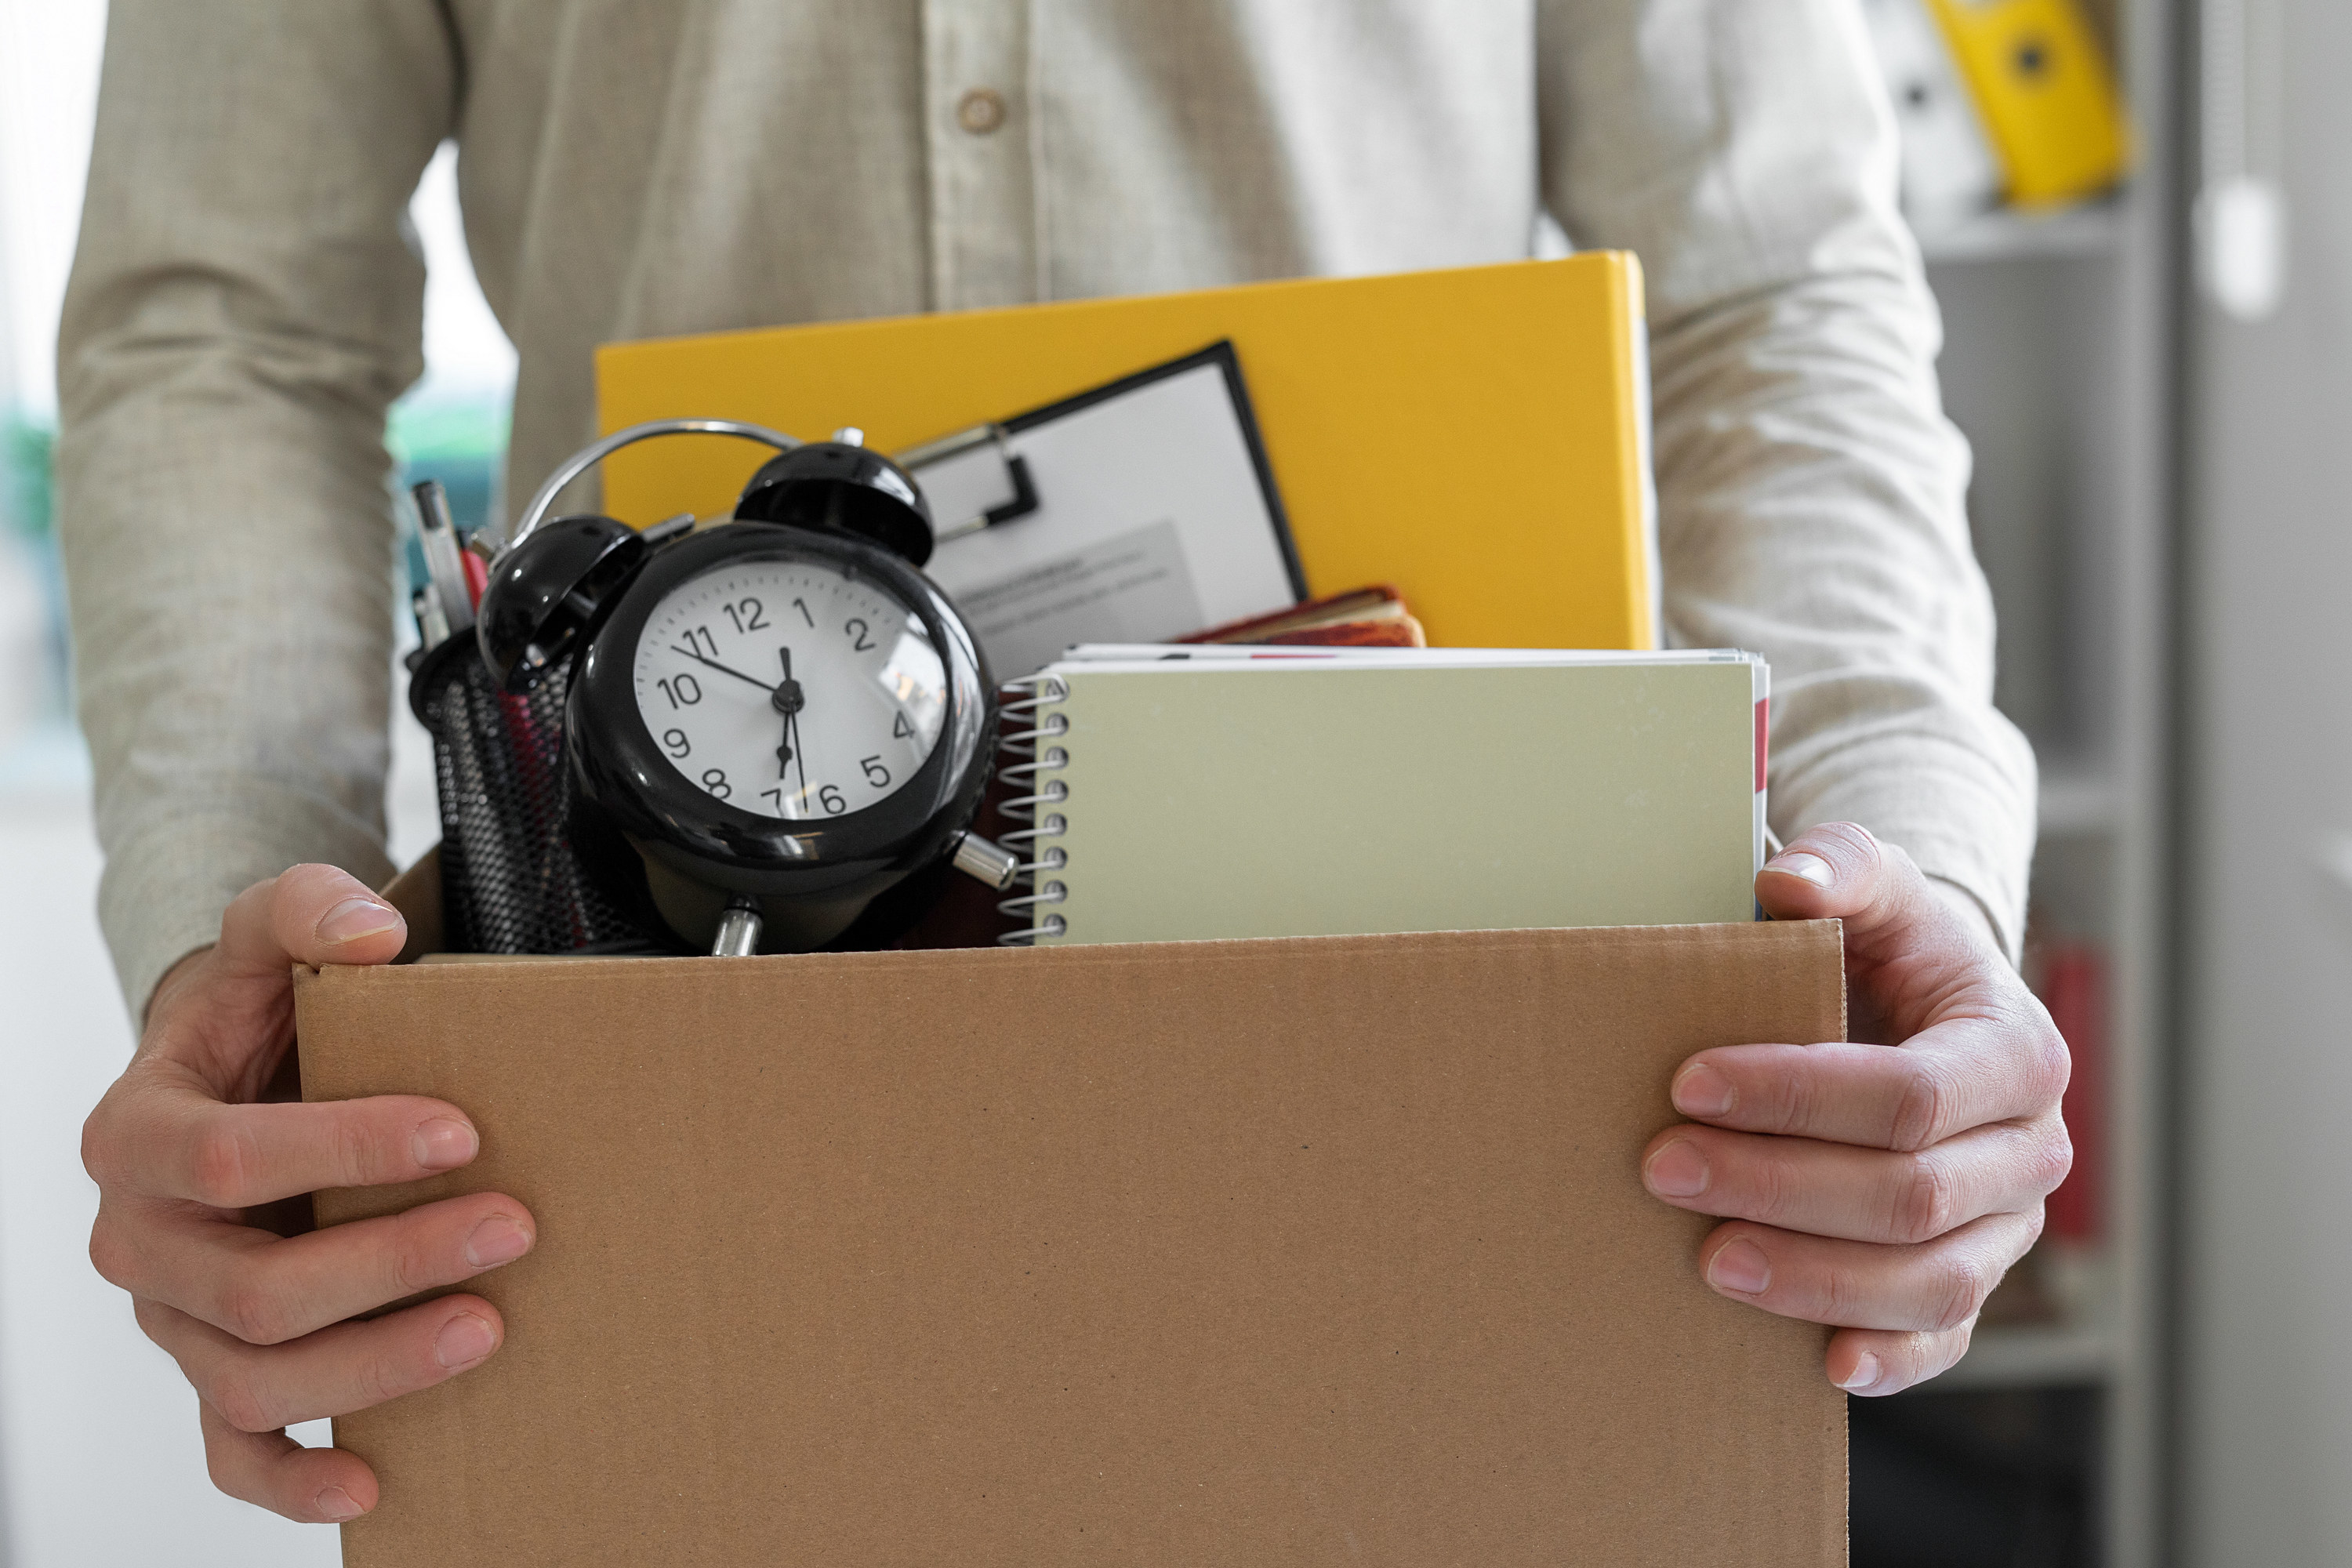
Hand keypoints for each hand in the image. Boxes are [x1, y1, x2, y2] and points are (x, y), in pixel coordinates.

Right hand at [81, 865, 535, 1521]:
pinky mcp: (214, 1370)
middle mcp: (143, 1241)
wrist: (231, 1075)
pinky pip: (233, 1451)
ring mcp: (175, 1319)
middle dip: (390, 1263)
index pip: (229, 1158)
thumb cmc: (255, 1015)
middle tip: (513, 1227)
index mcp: (138, 1136)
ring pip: (255, 1378)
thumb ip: (307, 908)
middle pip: (255, 1287)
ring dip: (377, 1366)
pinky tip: (374, 1479)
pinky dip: (295, 1479)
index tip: (461, 1132)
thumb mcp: (268, 935)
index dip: (346, 1150)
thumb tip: (371, 934)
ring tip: (490, 1327)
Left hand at [1639, 822, 2069, 1394]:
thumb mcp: (1873, 889)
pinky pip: (1944, 1337)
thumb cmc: (1886, 950)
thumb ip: (1841, 867)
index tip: (1688, 1083)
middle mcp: (2030, 1149)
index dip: (1796, 1094)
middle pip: (1910, 1194)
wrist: (1918, 1014)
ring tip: (1707, 1260)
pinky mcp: (1972, 1282)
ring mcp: (2007, 1227)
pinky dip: (1891, 1359)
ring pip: (1929, 1277)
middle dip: (1778, 1185)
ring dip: (1814, 1277)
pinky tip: (1822, 1363)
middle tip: (1662, 1167)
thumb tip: (1790, 880)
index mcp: (2014, 1050)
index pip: (1907, 1093)